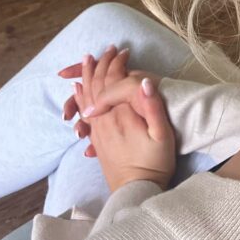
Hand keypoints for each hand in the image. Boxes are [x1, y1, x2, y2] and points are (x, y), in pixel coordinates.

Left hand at [58, 45, 174, 192]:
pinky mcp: (96, 139)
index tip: (124, 51)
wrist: (136, 191)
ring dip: (86, 76)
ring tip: (87, 60)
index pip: (114, 79)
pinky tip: (78, 90)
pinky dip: (80, 95)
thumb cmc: (154, 162)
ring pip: (86, 95)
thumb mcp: (162, 133)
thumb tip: (144, 80)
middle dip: (100, 64)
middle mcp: (105, 119)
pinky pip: (84, 111)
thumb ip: (152, 105)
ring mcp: (98, 129)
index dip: (117, 62)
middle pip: (97, 84)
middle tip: (107, 49)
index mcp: (121, 113)